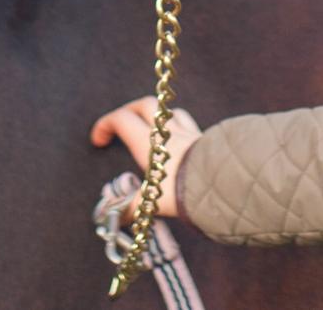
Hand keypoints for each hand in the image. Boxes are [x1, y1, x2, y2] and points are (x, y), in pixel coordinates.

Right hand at [90, 97, 202, 219]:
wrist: (224, 186)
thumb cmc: (184, 192)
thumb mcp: (154, 202)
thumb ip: (134, 208)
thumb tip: (119, 217)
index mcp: (148, 143)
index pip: (121, 120)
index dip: (105, 124)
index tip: (98, 139)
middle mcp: (167, 133)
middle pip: (145, 105)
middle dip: (129, 110)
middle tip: (121, 124)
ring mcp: (189, 134)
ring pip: (170, 113)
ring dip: (157, 117)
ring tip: (153, 130)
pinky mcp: (206, 141)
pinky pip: (190, 125)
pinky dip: (180, 128)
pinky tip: (181, 141)